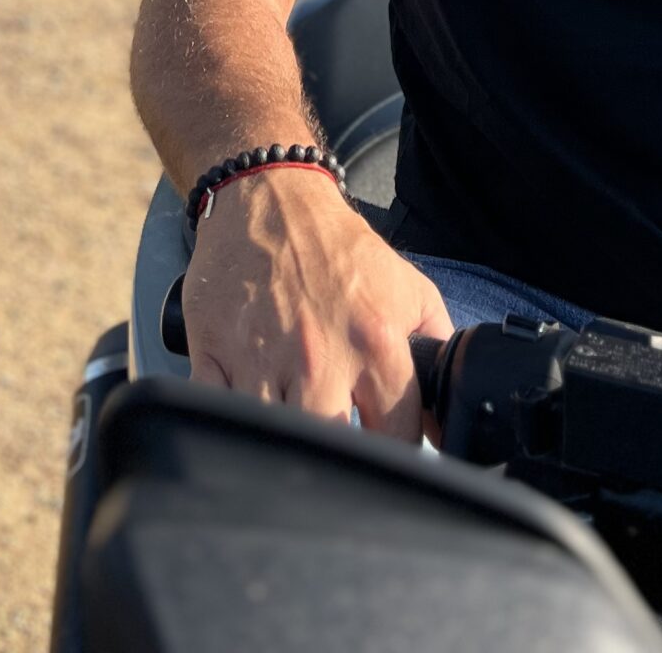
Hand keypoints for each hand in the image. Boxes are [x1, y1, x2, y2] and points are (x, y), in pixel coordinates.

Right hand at [182, 167, 452, 443]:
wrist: (269, 196)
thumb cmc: (336, 247)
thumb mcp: (406, 285)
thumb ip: (436, 343)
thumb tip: (449, 407)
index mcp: (374, 342)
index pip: (398, 436)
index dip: (397, 454)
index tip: (387, 454)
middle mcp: (318, 356)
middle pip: (333, 450)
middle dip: (342, 464)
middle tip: (343, 460)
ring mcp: (260, 359)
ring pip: (275, 442)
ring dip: (287, 450)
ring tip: (298, 443)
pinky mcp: (212, 354)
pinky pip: (217, 416)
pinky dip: (232, 431)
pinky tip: (249, 425)